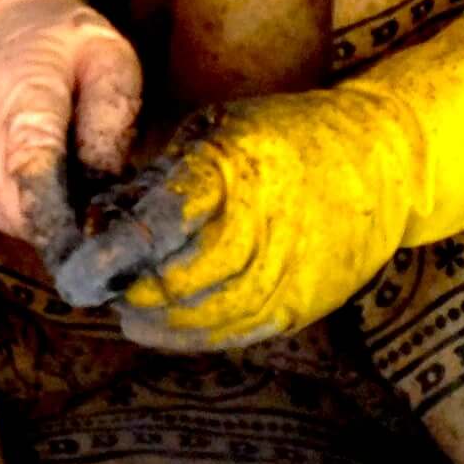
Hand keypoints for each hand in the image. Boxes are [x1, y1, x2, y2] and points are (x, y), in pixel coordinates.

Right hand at [0, 0, 142, 246]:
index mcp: (18, 91)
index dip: (59, 210)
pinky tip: (43, 173)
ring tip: (69, 166)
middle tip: (103, 194)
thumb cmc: (60, 47)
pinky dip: (32, 209)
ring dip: (54, 212)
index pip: (29, 162)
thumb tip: (106, 184)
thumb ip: (112, 115)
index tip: (90, 238)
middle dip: (72, 215)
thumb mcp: (107, 57)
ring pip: (17, 221)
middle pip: (24, 205)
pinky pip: (5, 220)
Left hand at [59, 87, 423, 350]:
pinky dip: (191, 335)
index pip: (159, 226)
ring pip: (202, 318)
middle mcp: (262, 229)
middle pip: (175, 282)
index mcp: (234, 173)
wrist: (386, 159)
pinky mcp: (303, 305)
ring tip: (128, 304)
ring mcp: (288, 275)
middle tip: (99, 284)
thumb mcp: (218, 128)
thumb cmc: (287, 135)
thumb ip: (162, 176)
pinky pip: (235, 334)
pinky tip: (164, 324)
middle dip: (128, 290)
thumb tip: (102, 219)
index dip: (112, 256)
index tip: (78, 272)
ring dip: (153, 318)